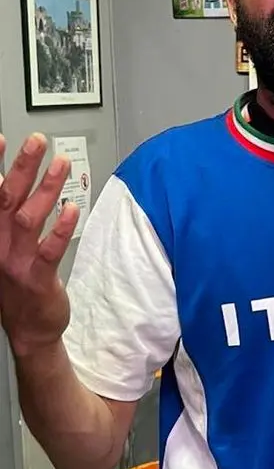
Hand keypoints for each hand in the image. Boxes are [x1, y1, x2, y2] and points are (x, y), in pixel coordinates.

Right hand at [0, 133, 78, 358]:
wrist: (30, 329)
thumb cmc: (19, 281)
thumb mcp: (6, 247)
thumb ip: (11, 214)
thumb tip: (16, 178)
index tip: (1, 140)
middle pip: (6, 199)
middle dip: (22, 167)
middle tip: (38, 142)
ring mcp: (15, 263)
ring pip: (28, 219)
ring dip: (45, 189)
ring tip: (61, 164)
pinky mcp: (37, 279)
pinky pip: (48, 250)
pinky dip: (60, 228)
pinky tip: (72, 208)